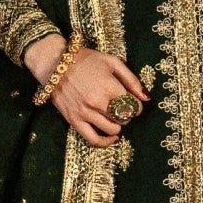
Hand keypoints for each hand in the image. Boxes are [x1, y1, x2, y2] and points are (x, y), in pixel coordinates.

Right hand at [23, 32, 149, 147]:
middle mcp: (98, 102)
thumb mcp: (112, 62)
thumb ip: (131, 80)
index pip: (133, 106)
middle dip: (127, 114)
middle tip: (122, 107)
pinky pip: (93, 139)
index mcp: (109, 87)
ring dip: (118, 124)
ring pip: (112, 129)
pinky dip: (105, 142)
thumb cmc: (85, 59)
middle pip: (124, 118)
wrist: (55, 62)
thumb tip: (146, 98)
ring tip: (114, 117)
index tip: (133, 102)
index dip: (137, 105)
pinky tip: (111, 138)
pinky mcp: (74, 120)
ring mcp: (85, 113)